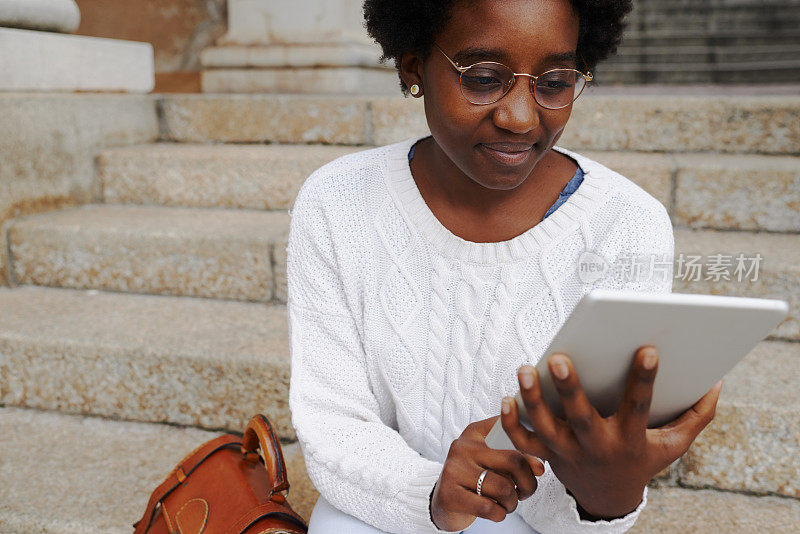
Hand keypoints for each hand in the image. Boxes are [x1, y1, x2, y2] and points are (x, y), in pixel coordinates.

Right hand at [430, 416, 545, 529]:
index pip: (511, 432)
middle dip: (528, 483)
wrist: (444, 500)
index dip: (532, 452)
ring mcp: (454, 470)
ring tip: (507, 504)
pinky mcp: (449, 495)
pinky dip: (499, 514)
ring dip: (512, 503)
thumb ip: (517, 457)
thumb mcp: (493, 461)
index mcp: (475, 432)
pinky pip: (489, 508)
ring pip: (503, 488)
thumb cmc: (476, 478)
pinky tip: (495, 511)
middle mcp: (462, 446)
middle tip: (525, 493)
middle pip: (513, 461)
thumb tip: (540, 468)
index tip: (538, 468)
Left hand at [500, 346, 722, 519]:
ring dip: (531, 400)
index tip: (647, 348)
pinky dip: (509, 422)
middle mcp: (596, 445)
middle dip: (570, 389)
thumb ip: (697, 416)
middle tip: (560, 357)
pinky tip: (505, 398)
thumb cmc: (642, 459)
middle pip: (580, 418)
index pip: (638, 406)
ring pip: (543, 428)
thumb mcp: (673, 445)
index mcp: (629, 439)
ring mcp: (566, 452)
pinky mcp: (545, 454)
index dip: (644, 379)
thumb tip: (717, 382)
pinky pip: (523, 441)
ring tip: (524, 370)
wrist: (608, 497)